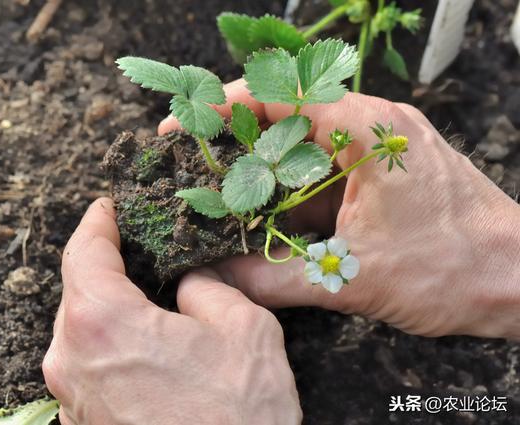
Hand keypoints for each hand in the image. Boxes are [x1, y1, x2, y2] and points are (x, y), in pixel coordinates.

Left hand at [43, 198, 301, 424]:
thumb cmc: (238, 416)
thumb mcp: (243, 328)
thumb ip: (208, 287)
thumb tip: (189, 281)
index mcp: (102, 322)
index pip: (84, 251)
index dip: (97, 222)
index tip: (108, 208)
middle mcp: (72, 359)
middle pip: (79, 291)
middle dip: (106, 265)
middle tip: (139, 248)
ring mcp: (72, 399)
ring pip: (82, 332)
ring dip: (110, 308)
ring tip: (148, 298)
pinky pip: (90, 367)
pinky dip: (112, 346)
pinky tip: (147, 348)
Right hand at [159, 80, 519, 339]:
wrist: (519, 283)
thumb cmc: (454, 268)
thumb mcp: (353, 275)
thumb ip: (275, 277)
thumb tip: (216, 278)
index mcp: (365, 129)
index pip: (279, 96)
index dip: (222, 108)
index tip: (182, 126)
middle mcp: (371, 127)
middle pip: (286, 119)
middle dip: (237, 143)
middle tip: (194, 168)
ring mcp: (378, 150)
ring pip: (304, 150)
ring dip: (265, 174)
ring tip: (223, 199)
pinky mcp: (381, 176)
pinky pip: (324, 174)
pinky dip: (292, 194)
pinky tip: (268, 220)